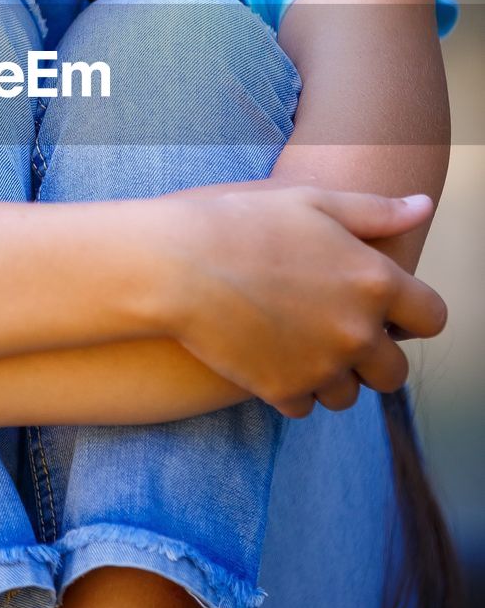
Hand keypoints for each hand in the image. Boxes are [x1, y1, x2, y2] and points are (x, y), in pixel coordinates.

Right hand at [154, 184, 446, 417]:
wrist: (176, 263)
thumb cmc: (242, 221)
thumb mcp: (312, 201)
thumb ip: (375, 211)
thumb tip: (422, 206)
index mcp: (375, 281)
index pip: (432, 318)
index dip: (413, 314)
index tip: (388, 311)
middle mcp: (358, 331)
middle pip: (394, 371)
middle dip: (374, 355)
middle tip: (339, 332)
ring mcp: (321, 366)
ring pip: (349, 394)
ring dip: (333, 375)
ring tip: (300, 344)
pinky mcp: (282, 390)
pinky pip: (305, 406)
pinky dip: (292, 388)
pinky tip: (271, 357)